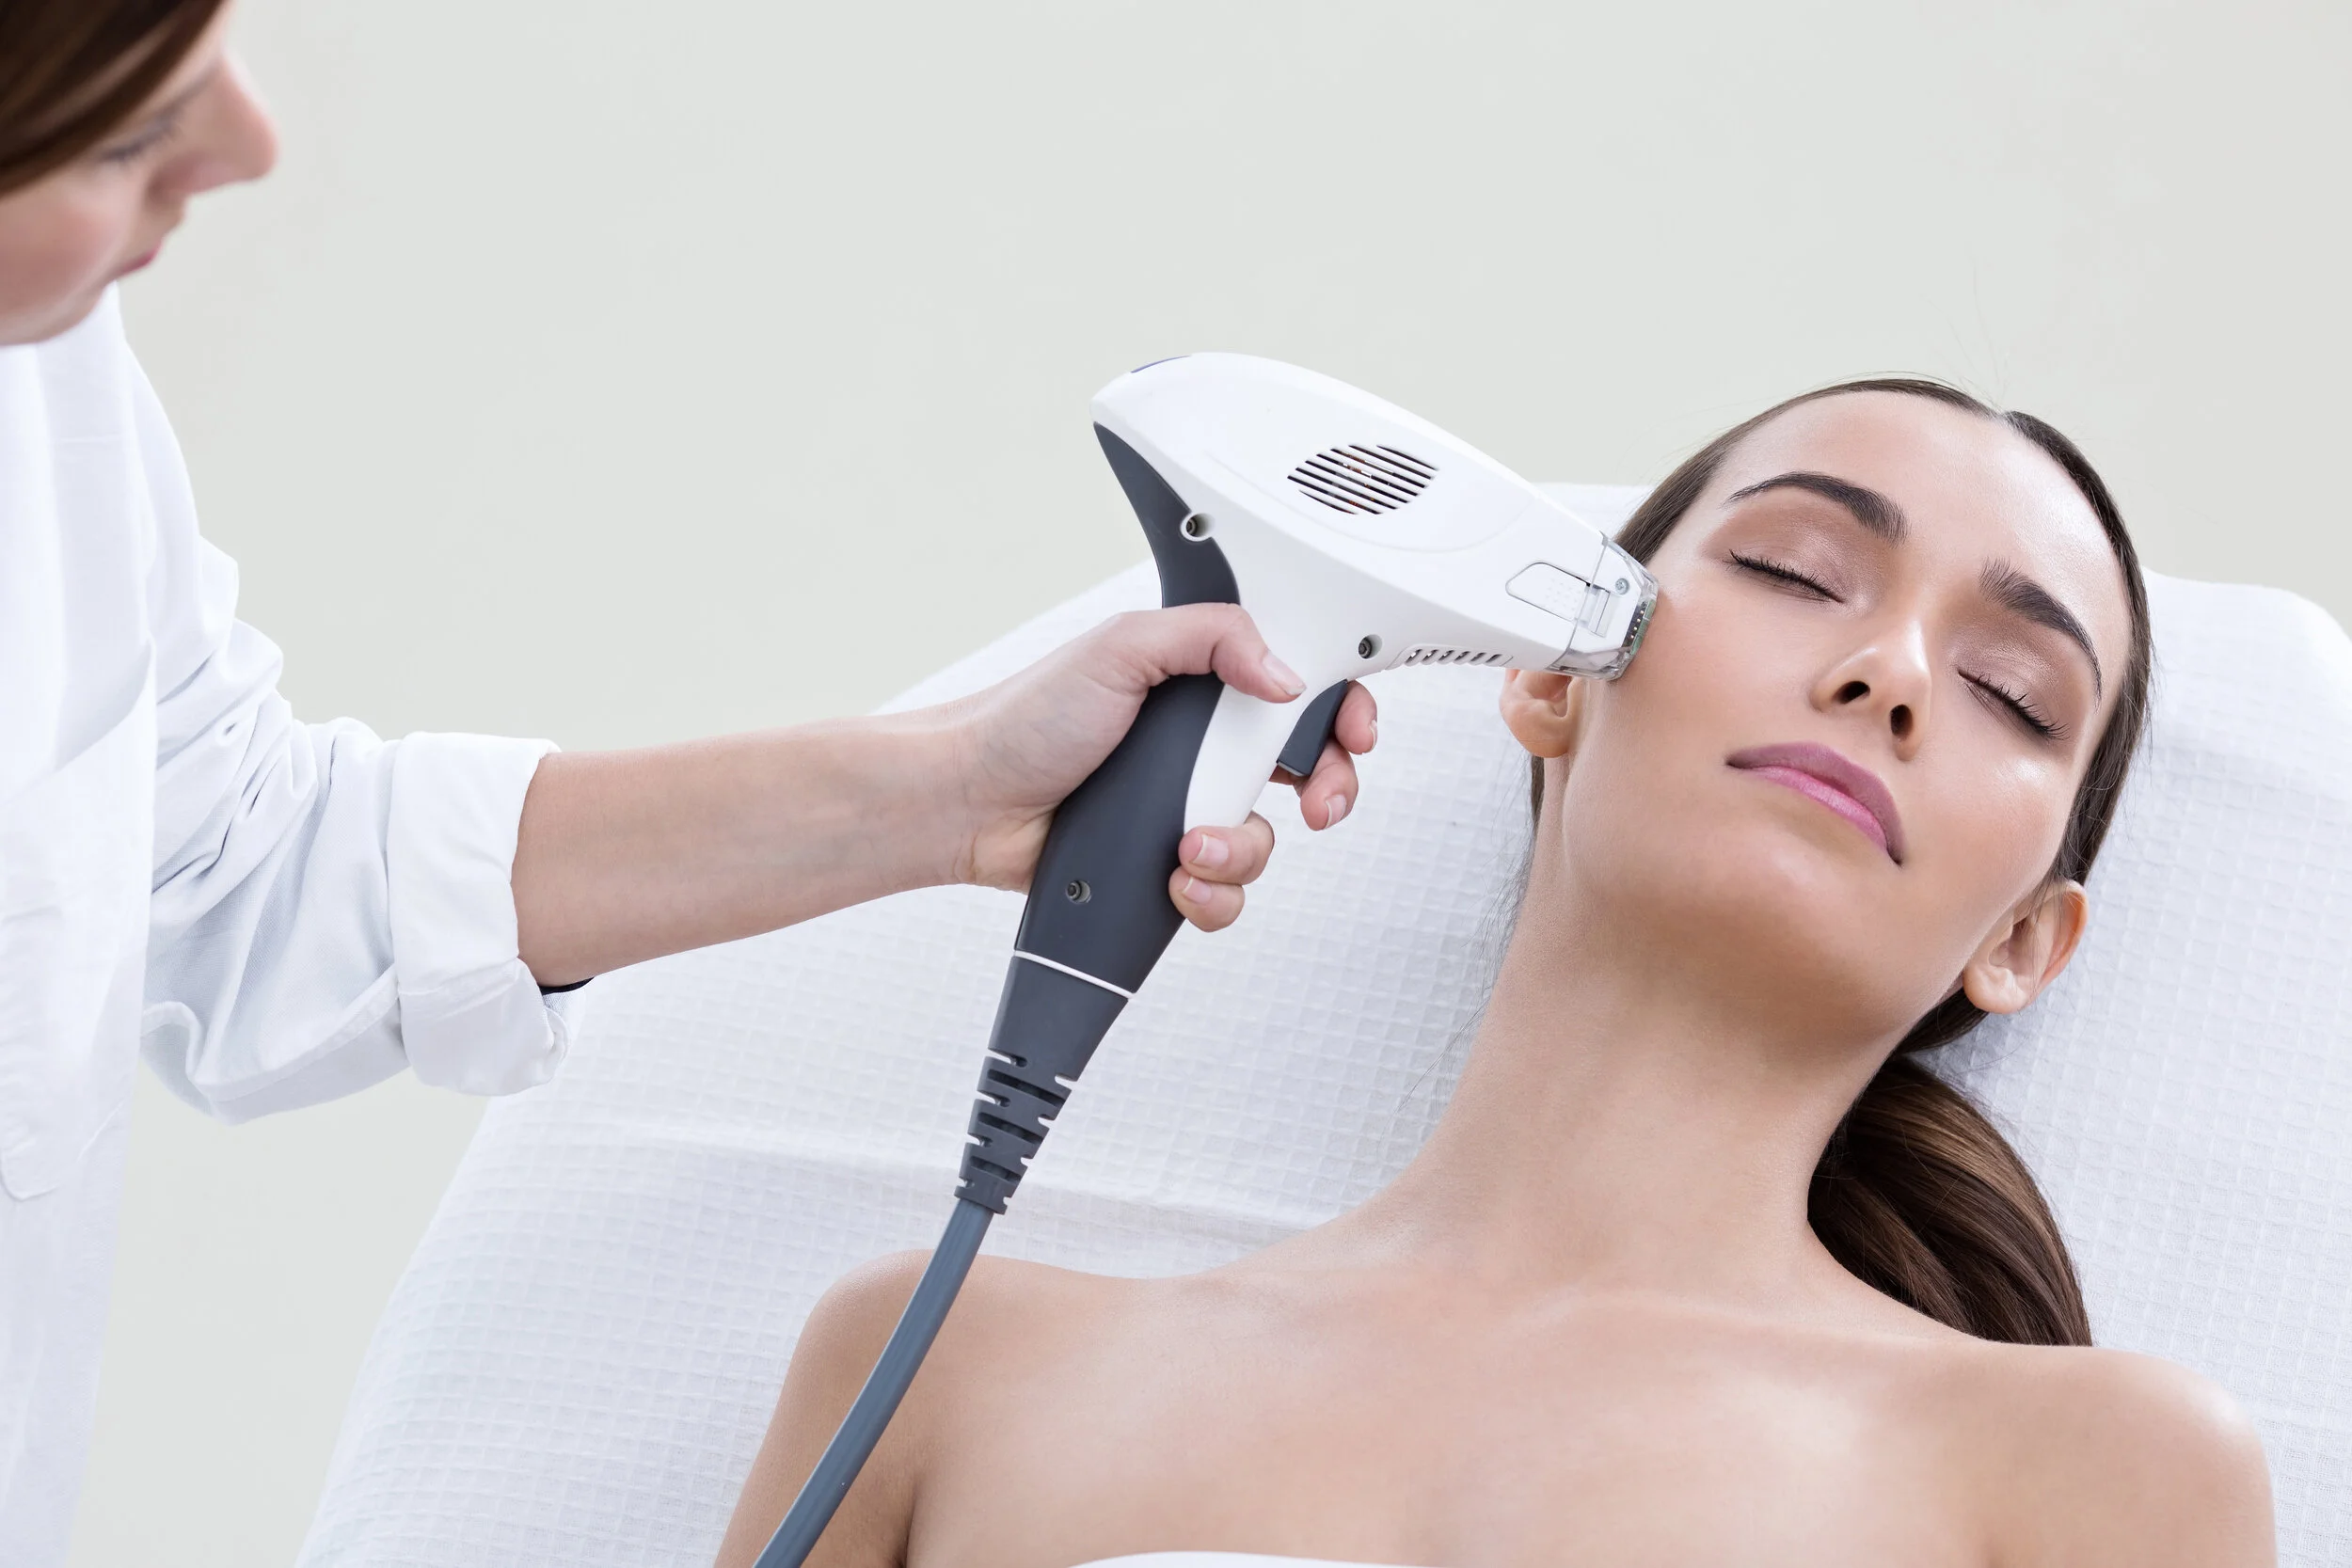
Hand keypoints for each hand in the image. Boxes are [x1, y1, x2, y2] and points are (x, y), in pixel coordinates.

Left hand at [942, 604, 1377, 931]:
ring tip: (1191, 845)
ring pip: (1266, 839)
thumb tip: (1285, 676)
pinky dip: (1212, 893)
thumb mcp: (1123, 647)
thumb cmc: (1023, 718)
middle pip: (1306, 770)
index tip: (1353, 733)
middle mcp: (1202, 744)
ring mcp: (1186, 807)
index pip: (1299, 688)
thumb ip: (1213, 638)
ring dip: (1243, 849)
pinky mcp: (1166, 866)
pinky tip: (1176, 878)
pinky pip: (1225, 891)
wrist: (967, 804)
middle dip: (1326, 790)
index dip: (1339, 712)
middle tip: (1317, 804)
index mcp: (1202, 681)